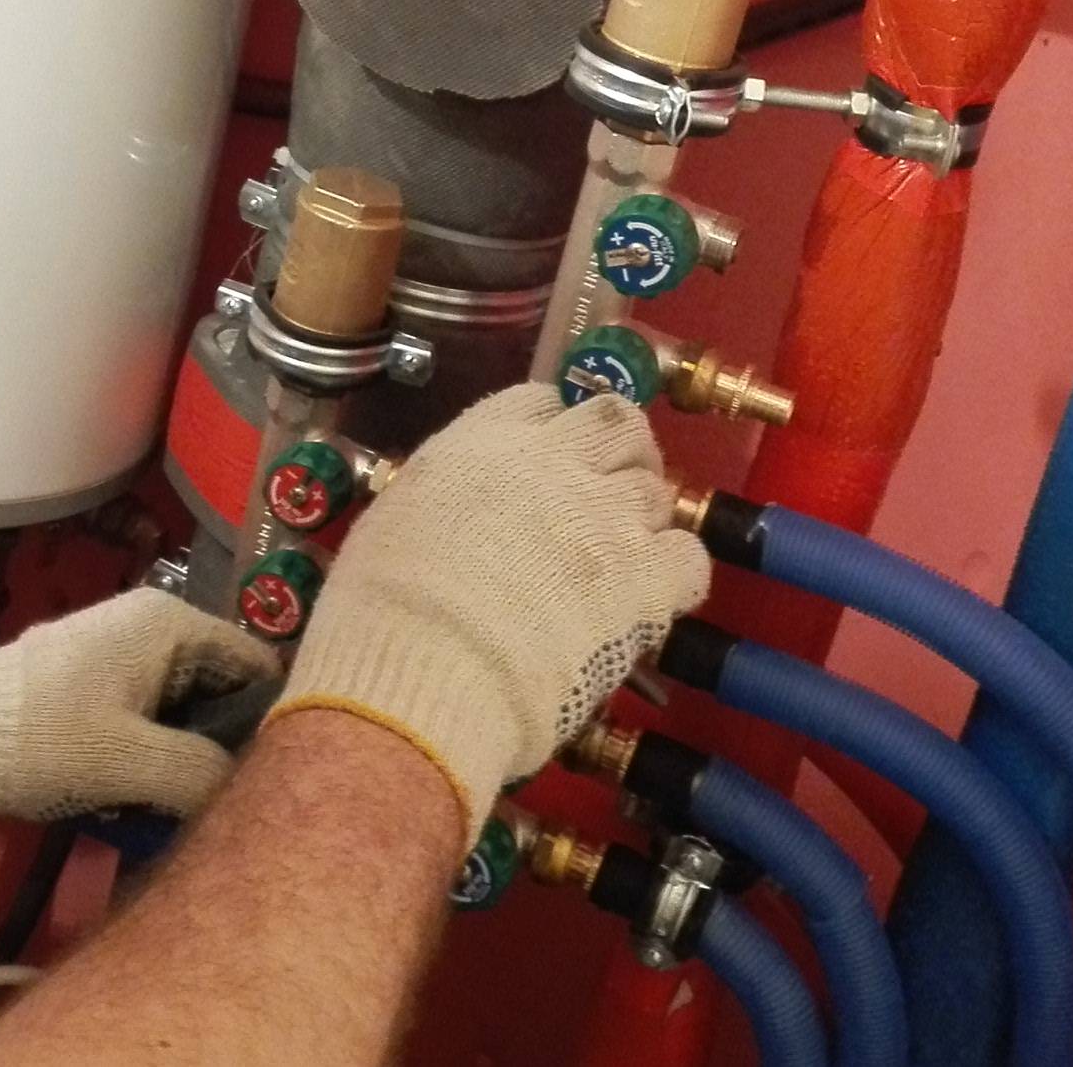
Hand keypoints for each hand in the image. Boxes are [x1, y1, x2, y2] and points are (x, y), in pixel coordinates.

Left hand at [0, 587, 277, 819]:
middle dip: (222, 743)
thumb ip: (204, 773)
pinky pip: (146, 712)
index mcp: (171, 624)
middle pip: (220, 687)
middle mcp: (152, 623)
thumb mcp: (131, 764)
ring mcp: (118, 647)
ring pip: (182, 705)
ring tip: (177, 806)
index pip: (258, 666)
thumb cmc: (41, 741)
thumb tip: (245, 786)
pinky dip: (149, 750)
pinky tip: (136, 795)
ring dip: (183, 754)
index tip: (267, 778)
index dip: (269, 721)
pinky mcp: (91, 677)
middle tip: (222, 803)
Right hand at [264, 382, 709, 834]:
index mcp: (484, 441)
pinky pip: (689, 555)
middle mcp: (556, 461)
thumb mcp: (393, 522)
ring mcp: (610, 515)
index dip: (552, 430)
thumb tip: (462, 518)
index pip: (541, 403)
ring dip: (643, 516)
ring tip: (622, 560)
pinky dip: (675, 573)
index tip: (550, 461)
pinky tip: (649, 600)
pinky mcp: (649, 577)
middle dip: (620, 452)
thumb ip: (442, 499)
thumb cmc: (384, 607)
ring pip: (657, 488)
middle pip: (617, 425)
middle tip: (606, 494)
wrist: (430, 668)